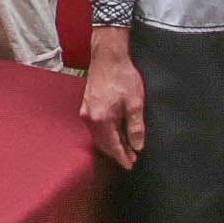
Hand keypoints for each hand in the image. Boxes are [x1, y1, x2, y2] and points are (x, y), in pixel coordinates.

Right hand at [80, 29, 146, 168]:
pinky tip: (116, 133)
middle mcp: (90, 117)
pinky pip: (95, 127)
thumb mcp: (135, 102)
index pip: (112, 145)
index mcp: (101, 118)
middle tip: (131, 158)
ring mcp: (86, 111)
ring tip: (126, 147)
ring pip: (98, 136)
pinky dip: (105, 134)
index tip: (130, 165)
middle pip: (103, 143)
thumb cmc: (122, 76)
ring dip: (111, 143)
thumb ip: (136, 126)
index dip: (122, 157)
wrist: (108, 56)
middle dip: (117, 152)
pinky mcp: (86, 105)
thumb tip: (138, 146)